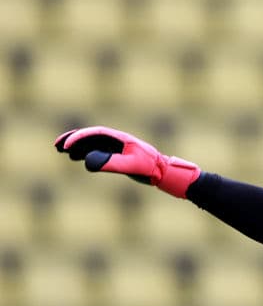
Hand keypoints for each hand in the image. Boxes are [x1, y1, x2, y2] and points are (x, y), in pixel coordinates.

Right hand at [55, 126, 200, 197]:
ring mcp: (118, 148)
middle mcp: (117, 140)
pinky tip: (77, 158)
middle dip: (73, 139)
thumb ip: (111, 163)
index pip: (95, 133)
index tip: (65, 145)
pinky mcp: (119, 156)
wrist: (164, 172)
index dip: (79, 137)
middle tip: (57, 145)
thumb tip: (88, 162)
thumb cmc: (150, 168)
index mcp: (121, 138)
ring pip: (93, 144)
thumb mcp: (132, 166)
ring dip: (77, 146)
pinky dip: (86, 153)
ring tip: (62, 151)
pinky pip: (99, 152)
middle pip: (91, 136)